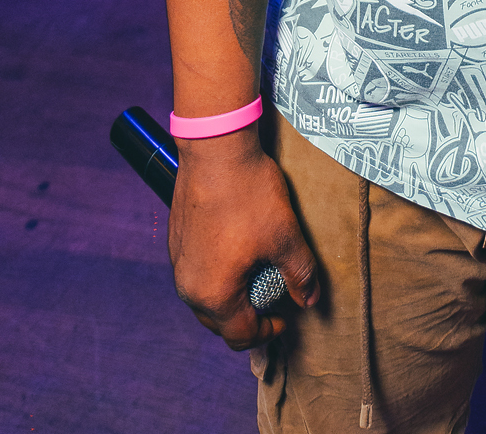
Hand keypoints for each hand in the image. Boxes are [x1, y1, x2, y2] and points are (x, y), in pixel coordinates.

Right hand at [169, 133, 318, 351]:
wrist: (215, 149)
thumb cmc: (249, 194)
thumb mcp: (285, 236)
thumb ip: (299, 273)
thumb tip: (309, 299)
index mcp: (214, 295)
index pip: (241, 335)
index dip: (268, 332)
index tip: (285, 316)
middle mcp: (188, 286)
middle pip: (219, 321)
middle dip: (248, 317)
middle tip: (273, 298)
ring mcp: (178, 262)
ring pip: (205, 297)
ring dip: (231, 296)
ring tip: (257, 274)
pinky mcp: (176, 239)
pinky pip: (196, 271)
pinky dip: (217, 274)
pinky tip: (237, 250)